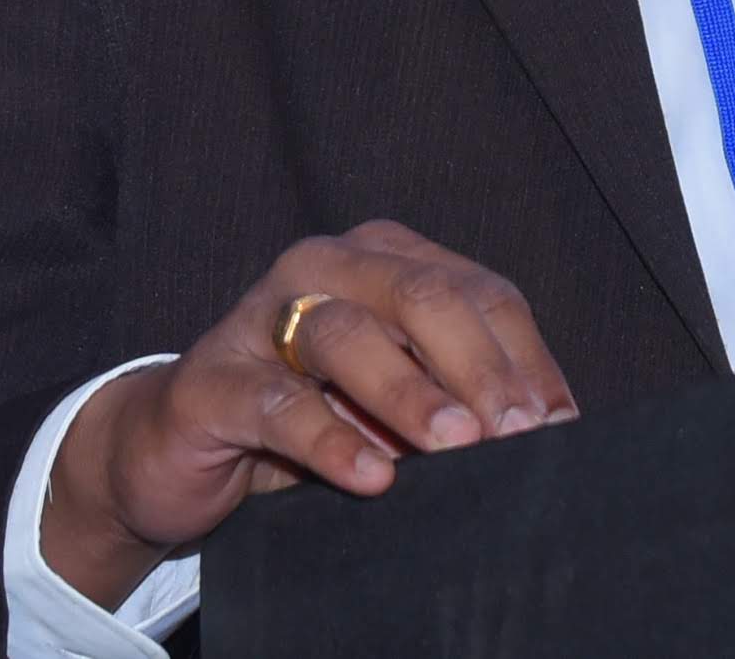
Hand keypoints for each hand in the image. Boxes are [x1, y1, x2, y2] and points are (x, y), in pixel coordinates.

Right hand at [37, 221, 576, 603]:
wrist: (176, 448)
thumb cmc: (308, 415)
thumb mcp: (394, 401)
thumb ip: (459, 395)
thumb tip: (553, 424)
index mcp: (386, 259)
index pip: (479, 294)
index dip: (525, 357)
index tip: (558, 424)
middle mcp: (327, 266)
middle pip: (423, 297)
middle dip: (480, 368)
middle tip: (518, 433)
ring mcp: (262, 315)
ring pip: (350, 335)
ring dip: (411, 392)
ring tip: (457, 445)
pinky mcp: (214, 379)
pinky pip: (280, 402)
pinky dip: (331, 439)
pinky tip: (372, 476)